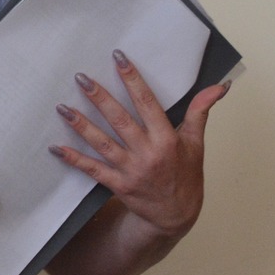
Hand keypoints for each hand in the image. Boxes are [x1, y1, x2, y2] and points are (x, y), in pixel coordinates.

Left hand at [52, 50, 228, 238]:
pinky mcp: (118, 185)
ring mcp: (131, 170)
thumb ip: (201, 112)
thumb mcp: (196, 143)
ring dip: (81, 125)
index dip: (133, 80)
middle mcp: (148, 153)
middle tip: (81, 78)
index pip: (147, 103)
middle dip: (100, 98)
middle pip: (120, 120)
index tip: (119, 58)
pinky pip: (93, 170)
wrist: (176, 216)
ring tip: (62, 108)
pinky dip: (74, 159)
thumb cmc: (186, 175)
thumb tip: (218, 86)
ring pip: (102, 143)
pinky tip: (56, 148)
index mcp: (167, 139)